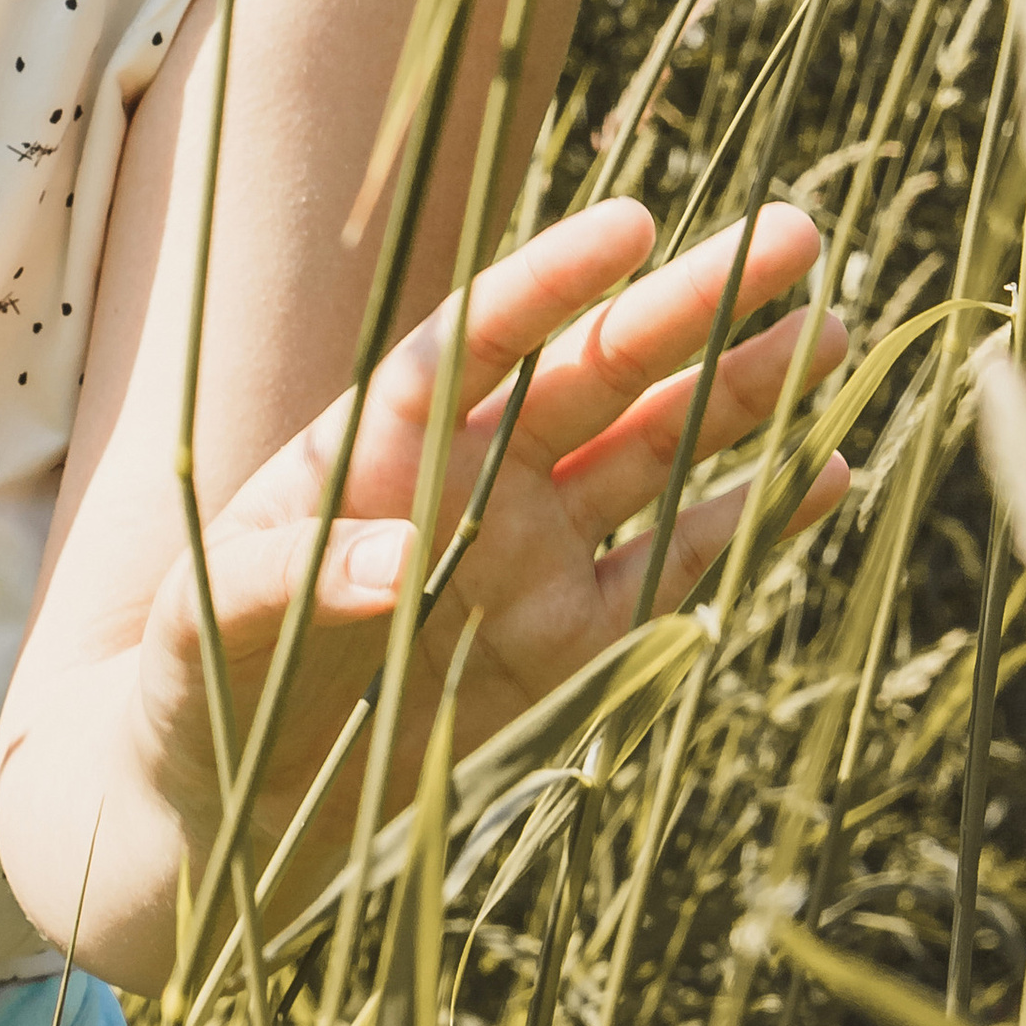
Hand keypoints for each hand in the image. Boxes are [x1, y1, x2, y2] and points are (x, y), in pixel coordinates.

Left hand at [133, 199, 849, 858]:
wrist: (219, 801)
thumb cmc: (193, 678)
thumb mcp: (210, 618)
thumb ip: (290, 574)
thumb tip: (390, 556)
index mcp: (380, 438)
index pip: (479, 336)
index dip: (553, 282)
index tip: (636, 223)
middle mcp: (472, 477)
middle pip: (599, 374)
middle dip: (694, 309)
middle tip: (795, 238)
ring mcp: (531, 554)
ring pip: (657, 454)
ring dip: (743, 396)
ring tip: (832, 333)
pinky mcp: (570, 645)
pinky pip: (675, 572)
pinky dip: (753, 525)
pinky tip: (830, 471)